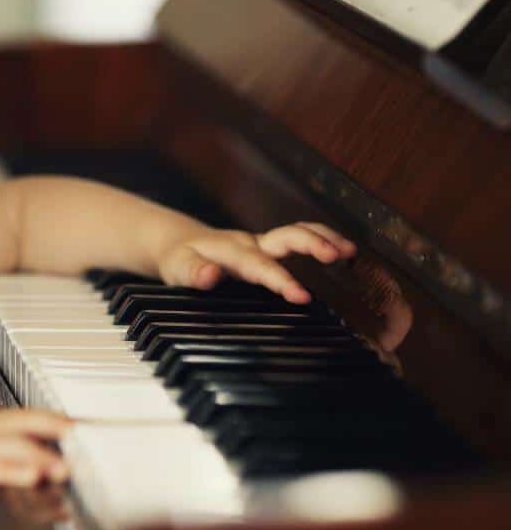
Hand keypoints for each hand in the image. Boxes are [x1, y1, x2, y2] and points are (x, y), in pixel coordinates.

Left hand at [157, 223, 355, 303]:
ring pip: (297, 233)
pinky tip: (344, 252)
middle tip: (338, 254)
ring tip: (351, 250)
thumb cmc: (180, 260)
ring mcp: (262, 243)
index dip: (281, 280)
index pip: (260, 266)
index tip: (302, 296)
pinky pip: (298, 238)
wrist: (179, 243)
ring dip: (324, 237)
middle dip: (312, 243)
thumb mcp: (178, 269)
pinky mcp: (269, 247)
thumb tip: (210, 275)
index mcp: (231, 251)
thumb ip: (194, 273)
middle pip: (286, 236)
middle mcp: (251, 243)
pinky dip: (322, 240)